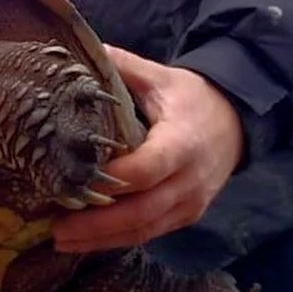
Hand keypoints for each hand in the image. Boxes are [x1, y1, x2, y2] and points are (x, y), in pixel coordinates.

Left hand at [51, 45, 244, 251]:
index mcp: (183, 142)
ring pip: (144, 229)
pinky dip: (117, 239)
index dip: (112, 179)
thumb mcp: (161, 77)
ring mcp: (190, 203)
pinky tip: (86, 240)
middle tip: (56, 228)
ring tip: (61, 241)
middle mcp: (190, 180)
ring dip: (102, 239)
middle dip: (97, 224)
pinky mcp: (186, 216)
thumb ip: (123, 67)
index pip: (147, 168)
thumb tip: (86, 50)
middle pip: (142, 211)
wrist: (237, 122)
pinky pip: (150, 233)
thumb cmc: (192, 98)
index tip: (74, 181)